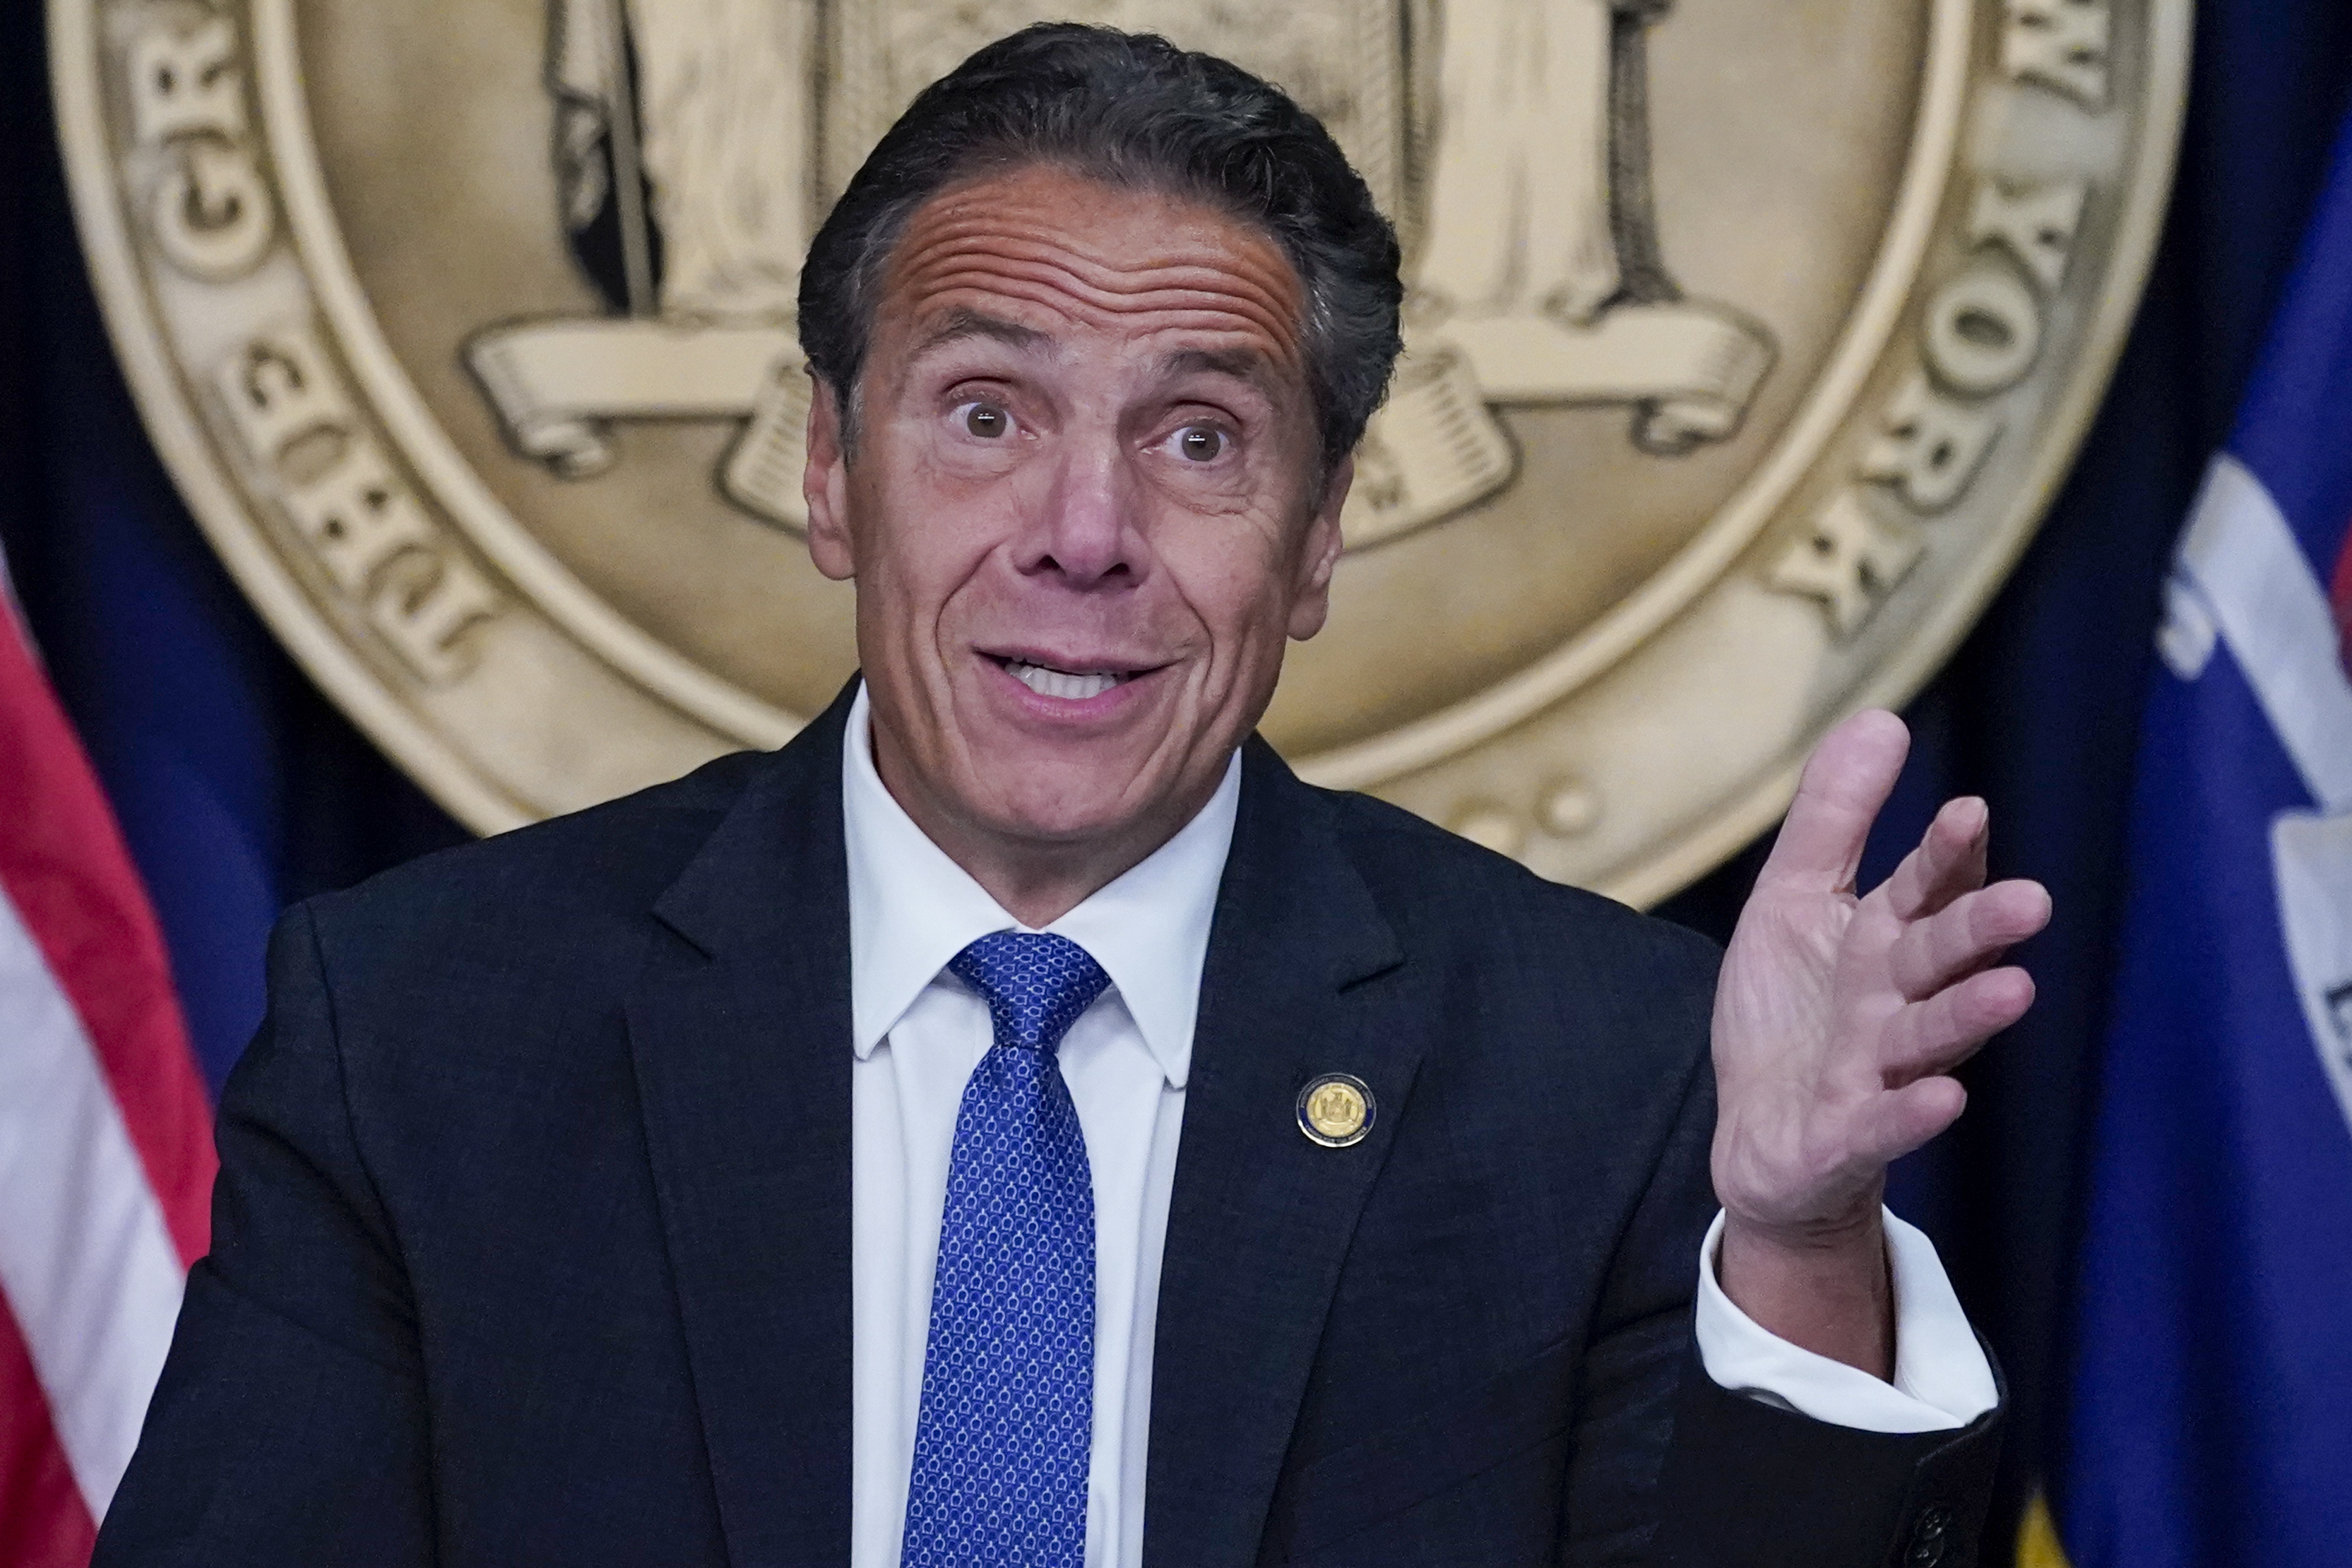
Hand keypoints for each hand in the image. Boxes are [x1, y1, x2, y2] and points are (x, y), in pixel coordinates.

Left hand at [1709, 710, 2050, 1373]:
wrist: (1764, 1139)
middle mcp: (1894, 1002)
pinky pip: (1883, 1123)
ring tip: (2014, 990)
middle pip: (1941, 958)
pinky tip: (1945, 1098)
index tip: (1967, 811)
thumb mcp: (1793, 901)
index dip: (1945, 855)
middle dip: (1981, 930)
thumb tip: (1882, 719)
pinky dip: (1911, 1112)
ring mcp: (1877, 1072)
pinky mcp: (1848, 1136)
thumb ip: (1835, 819)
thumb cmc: (1792, 1013)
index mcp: (1882, 942)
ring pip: (1930, 1038)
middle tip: (2032, 900)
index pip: (1924, 889)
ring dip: (1970, 1014)